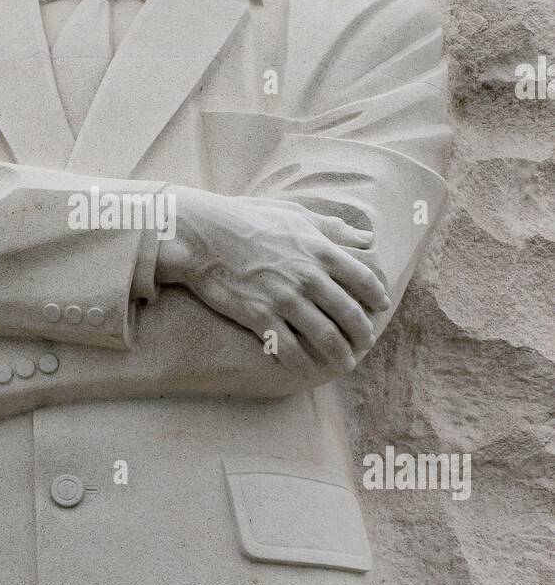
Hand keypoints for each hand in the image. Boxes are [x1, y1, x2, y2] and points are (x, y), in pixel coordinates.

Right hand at [156, 188, 389, 376]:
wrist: (204, 235)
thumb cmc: (248, 219)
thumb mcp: (295, 214)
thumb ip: (333, 228)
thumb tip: (367, 237)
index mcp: (319, 250)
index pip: (363, 279)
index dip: (376, 296)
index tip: (381, 307)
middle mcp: (308, 277)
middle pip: (349, 314)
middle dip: (362, 334)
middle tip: (366, 344)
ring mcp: (285, 299)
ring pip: (325, 337)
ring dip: (340, 356)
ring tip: (346, 364)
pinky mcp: (260, 316)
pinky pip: (289, 349)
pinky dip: (303, 364)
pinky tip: (308, 371)